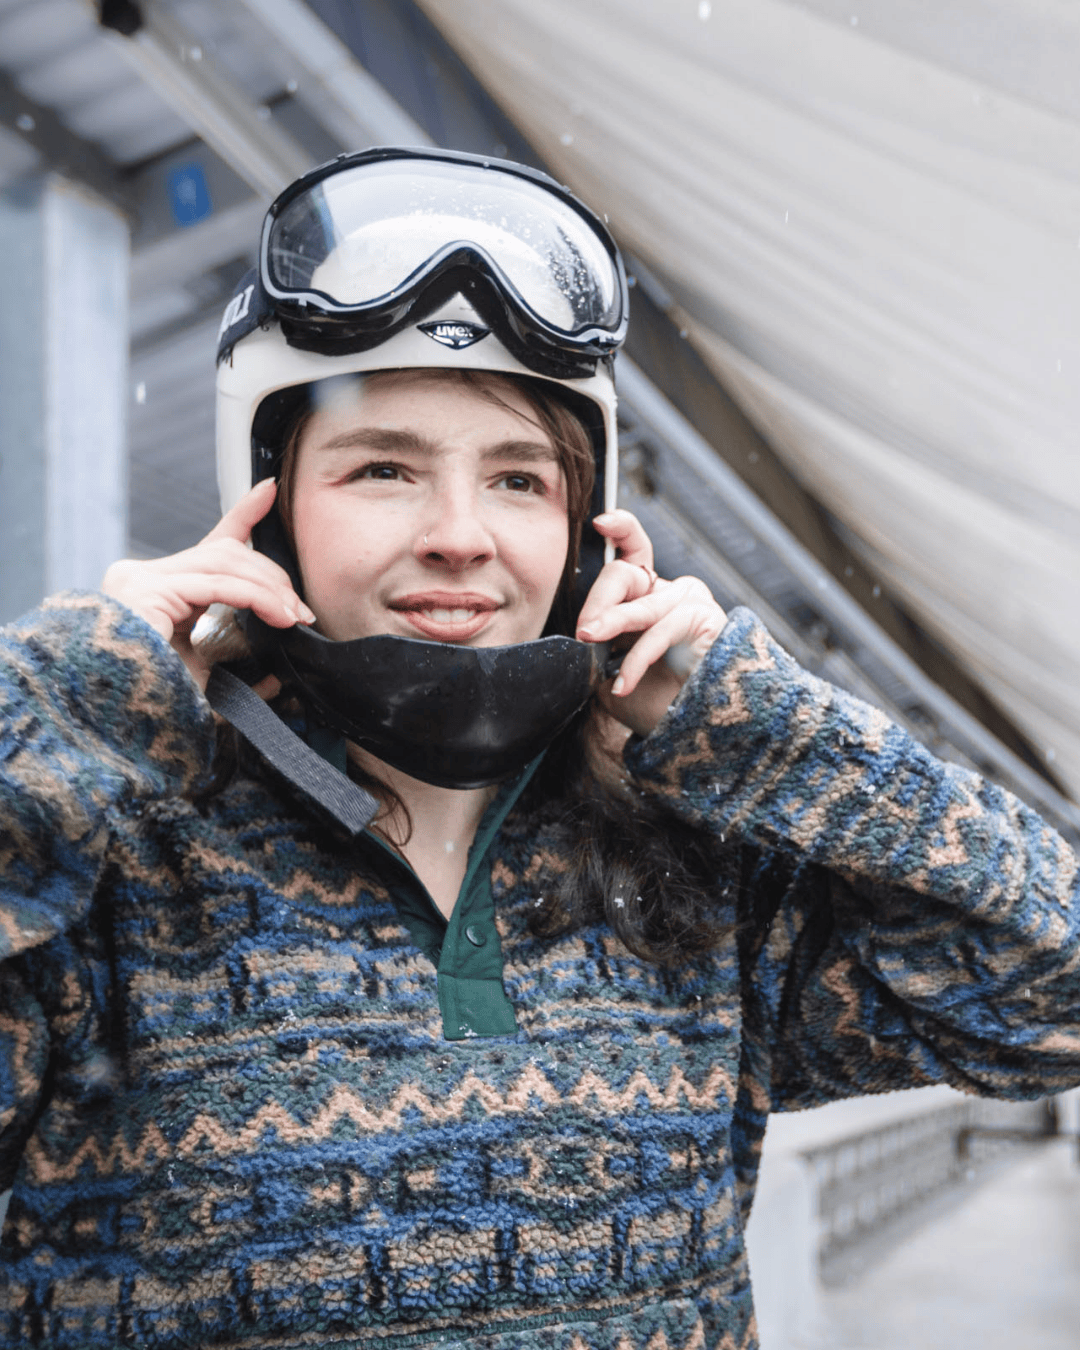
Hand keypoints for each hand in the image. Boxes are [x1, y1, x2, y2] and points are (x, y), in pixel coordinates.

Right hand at [101, 479, 314, 691]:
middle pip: (224, 554)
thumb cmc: (154, 703)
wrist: (118, 723)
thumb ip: (235, 669)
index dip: (244, 514)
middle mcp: (143, 577)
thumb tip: (276, 678)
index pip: (209, 545)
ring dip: (269, 588)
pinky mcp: (147, 591)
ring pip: (223, 562)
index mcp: (159, 591)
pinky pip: (216, 584)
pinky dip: (255, 597)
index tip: (269, 490)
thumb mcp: (205, 677)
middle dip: (271, 575)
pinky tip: (278, 615)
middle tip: (302, 610)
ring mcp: (140, 580)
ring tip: (294, 616)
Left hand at [576, 510, 726, 736]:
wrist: (693, 733)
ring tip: (590, 639)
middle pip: (624, 574)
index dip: (621, 529)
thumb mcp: (611, 670)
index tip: (600, 522)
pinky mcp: (705, 619)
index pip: (634, 549)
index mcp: (648, 596)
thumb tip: (582, 632)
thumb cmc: (654, 702)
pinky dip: (638, 658)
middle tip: (584, 632)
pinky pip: (661, 629)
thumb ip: (599, 646)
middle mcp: (671, 591)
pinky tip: (625, 682)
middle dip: (597, 602)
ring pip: (640, 603)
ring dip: (611, 622)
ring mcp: (691, 602)